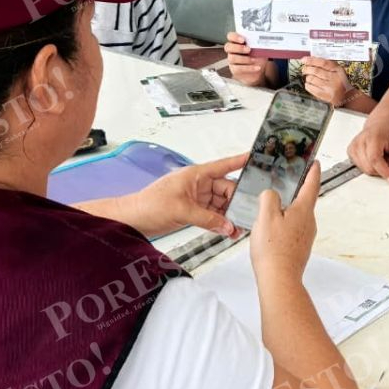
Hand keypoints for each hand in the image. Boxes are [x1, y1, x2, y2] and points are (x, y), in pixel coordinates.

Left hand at [124, 153, 247, 238]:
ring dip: (229, 216)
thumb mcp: (182, 210)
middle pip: (226, 190)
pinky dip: (220, 223)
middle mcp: (198, 185)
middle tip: (247, 213)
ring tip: (238, 227)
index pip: (223, 165)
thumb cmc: (149, 204)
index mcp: (196, 175)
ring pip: (220, 205)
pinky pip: (212, 216)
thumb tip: (228, 226)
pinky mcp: (192, 212)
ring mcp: (196, 199)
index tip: (255, 158)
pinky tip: (227, 231)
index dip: (239, 161)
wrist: (133, 219)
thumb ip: (208, 219)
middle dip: (236, 202)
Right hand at [225, 31, 269, 86]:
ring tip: (254, 60)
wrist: (258, 68)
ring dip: (244, 58)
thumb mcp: (259, 48)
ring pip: (232, 58)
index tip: (243, 40)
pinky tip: (257, 67)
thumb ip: (258, 43)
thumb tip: (263, 40)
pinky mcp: (234, 69)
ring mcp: (231, 60)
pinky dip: (249, 68)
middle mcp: (232, 50)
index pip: (230, 36)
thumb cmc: (257, 55)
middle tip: (248, 49)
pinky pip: (238, 69)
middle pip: (228, 47)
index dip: (234, 37)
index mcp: (237, 42)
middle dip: (238, 48)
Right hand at [250, 161, 319, 279]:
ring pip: (298, 215)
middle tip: (289, 180)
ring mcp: (305, 236)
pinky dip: (285, 223)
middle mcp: (309, 222)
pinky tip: (272, 228)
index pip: (312, 184)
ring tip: (274, 204)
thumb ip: (269, 198)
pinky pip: (293, 229)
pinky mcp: (299, 247)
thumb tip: (271, 194)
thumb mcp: (266, 216)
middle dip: (297, 189)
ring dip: (289, 208)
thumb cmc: (273, 250)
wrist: (279, 279)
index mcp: (303, 210)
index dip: (313, 171)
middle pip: (305, 200)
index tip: (315, 162)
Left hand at [299, 57, 352, 106]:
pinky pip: (310, 88)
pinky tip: (310, 84)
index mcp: (338, 70)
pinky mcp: (324, 95)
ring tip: (309, 77)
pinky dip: (308, 85)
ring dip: (307, 77)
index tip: (304, 60)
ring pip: (312, 79)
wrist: (346, 96)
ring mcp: (329, 88)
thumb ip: (326, 64)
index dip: (312, 60)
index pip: (323, 63)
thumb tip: (311, 59)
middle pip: (316, 71)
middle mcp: (334, 79)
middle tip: (304, 69)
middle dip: (307, 69)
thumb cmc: (340, 82)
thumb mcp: (338, 71)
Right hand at [347, 115, 388, 182]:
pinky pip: (361, 167)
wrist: (381, 124)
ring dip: (376, 168)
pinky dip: (370, 166)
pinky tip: (374, 158)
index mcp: (372, 136)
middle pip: (369, 167)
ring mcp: (353, 147)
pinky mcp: (350, 152)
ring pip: (365, 169)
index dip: (384, 171)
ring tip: (382, 157)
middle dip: (382, 170)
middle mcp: (360, 141)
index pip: (375, 159)